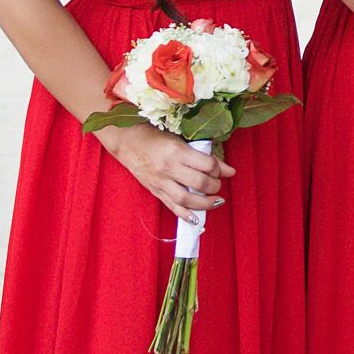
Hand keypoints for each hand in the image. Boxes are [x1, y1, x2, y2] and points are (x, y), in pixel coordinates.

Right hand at [103, 124, 227, 217]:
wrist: (125, 141)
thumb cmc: (153, 134)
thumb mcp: (178, 137)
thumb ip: (200, 151)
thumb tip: (226, 167)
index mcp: (176, 151)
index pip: (206, 165)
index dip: (221, 169)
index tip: (227, 170)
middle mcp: (168, 168)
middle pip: (199, 183)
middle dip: (215, 186)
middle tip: (219, 184)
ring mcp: (160, 182)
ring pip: (187, 199)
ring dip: (205, 203)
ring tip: (216, 201)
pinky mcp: (154, 191)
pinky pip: (172, 206)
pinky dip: (186, 215)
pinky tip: (197, 219)